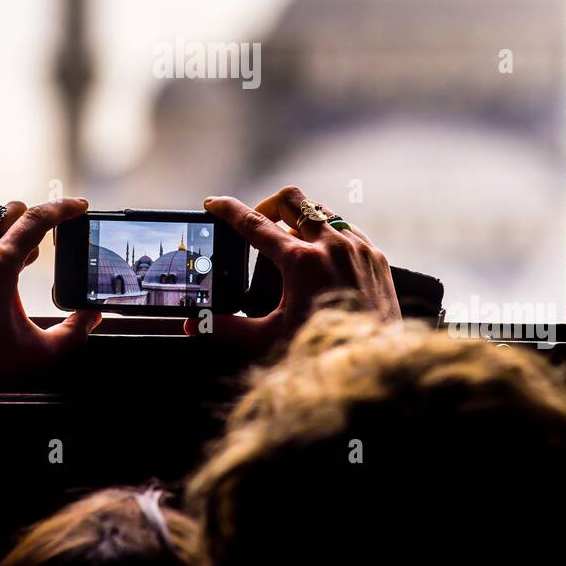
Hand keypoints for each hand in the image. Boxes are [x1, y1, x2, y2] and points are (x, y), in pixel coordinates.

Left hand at [0, 196, 100, 402]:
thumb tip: (93, 315)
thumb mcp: (40, 353)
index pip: (38, 219)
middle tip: (34, 251)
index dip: (64, 208)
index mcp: (0, 266)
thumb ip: (74, 332)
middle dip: (31, 221)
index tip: (78, 206)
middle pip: (9, 210)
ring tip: (2, 238)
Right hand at [185, 184, 399, 352]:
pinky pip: (348, 229)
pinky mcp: (375, 256)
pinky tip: (322, 257)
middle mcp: (331, 246)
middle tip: (258, 225)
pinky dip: (329, 235)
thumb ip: (227, 326)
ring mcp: (357, 248)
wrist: (374, 365)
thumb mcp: (269, 338)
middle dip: (268, 206)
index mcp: (301, 261)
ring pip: (321, 211)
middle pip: (291, 200)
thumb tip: (190, 324)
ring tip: (290, 243)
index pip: (255, 224)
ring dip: (300, 220)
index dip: (229, 210)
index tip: (214, 203)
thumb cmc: (321, 353)